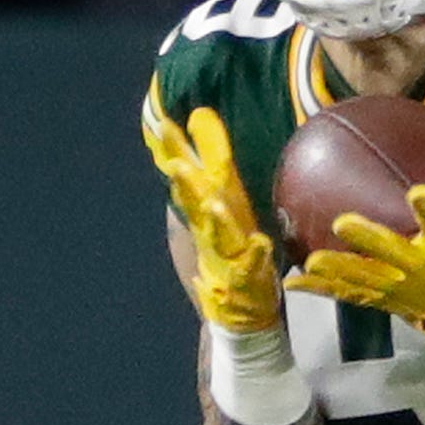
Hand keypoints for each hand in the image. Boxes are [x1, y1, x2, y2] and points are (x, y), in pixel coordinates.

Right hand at [146, 104, 283, 336]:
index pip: (188, 173)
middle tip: (175, 161)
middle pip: (193, 201)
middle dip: (184, 182)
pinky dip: (255, 255)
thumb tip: (202, 116)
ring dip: (214, 219)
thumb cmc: (232, 245)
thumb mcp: (222, 201)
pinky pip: (250, 265)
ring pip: (216, 233)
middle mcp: (210, 228)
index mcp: (207, 207)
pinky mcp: (245, 277)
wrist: (236, 309)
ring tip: (214, 205)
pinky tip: (260, 243)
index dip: (173, 151)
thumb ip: (211, 161)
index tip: (163, 123)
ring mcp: (225, 254)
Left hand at [296, 148, 424, 353]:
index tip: (419, 195)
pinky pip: (355, 296)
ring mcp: (406, 291)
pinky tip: (295, 281)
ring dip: (339, 270)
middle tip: (342, 222)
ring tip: (310, 261)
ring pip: (368, 279)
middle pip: (395, 254)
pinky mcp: (391, 303)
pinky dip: (326, 290)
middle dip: (370, 240)